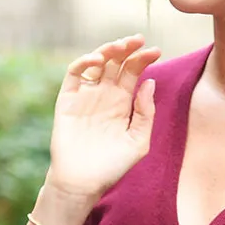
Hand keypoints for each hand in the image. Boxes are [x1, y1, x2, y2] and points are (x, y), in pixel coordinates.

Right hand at [44, 36, 162, 209]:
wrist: (82, 183)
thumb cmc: (111, 167)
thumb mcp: (138, 142)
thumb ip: (145, 113)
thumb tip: (149, 82)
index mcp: (123, 102)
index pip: (134, 72)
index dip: (144, 59)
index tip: (156, 51)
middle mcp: (104, 95)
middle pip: (117, 62)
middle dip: (128, 48)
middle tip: (138, 40)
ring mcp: (85, 96)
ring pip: (97, 62)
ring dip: (108, 49)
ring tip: (121, 46)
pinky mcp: (67, 100)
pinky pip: (74, 73)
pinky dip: (84, 61)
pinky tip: (98, 60)